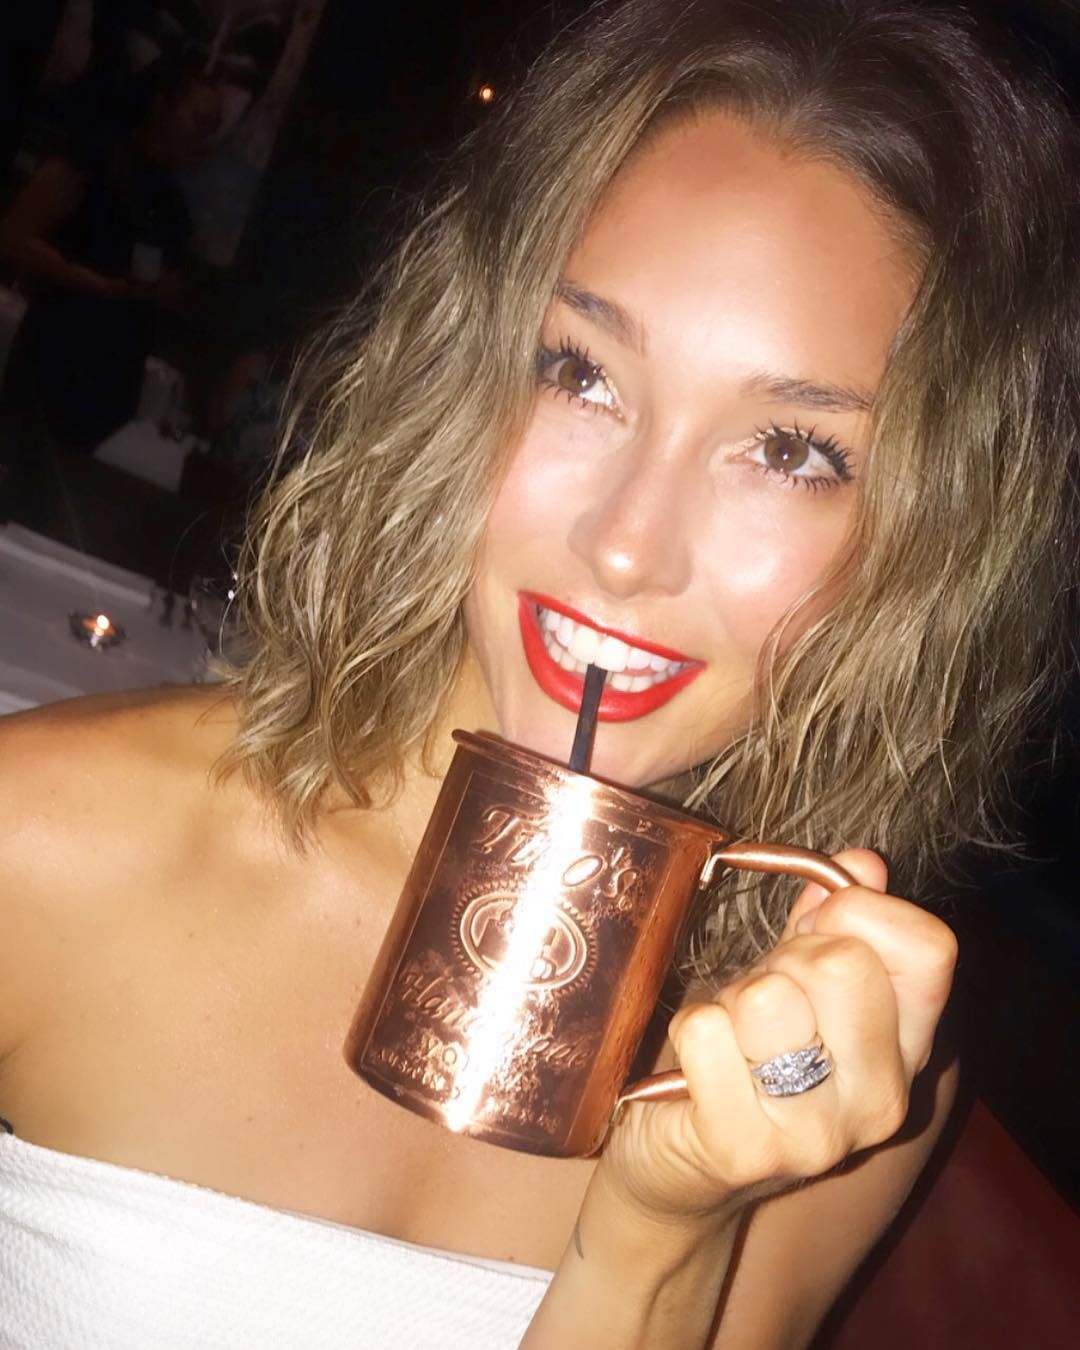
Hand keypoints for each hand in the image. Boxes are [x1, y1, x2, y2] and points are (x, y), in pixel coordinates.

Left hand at [598, 850, 957, 1223]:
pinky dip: (689, 1029)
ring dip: (731, 999)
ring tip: (731, 1035)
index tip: (818, 927)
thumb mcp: (795, 983)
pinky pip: (705, 1031)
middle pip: (842, 963)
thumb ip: (829, 921)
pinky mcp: (743, 1148)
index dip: (863, 911)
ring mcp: (817, 1133)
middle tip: (763, 996)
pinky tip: (698, 1066)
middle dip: (785, 957)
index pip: (928, 947)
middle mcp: (881, 1098)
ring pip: (768, 997)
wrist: (682, 1171)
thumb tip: (862, 862)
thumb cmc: (744, 1060)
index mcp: (909, 1048)